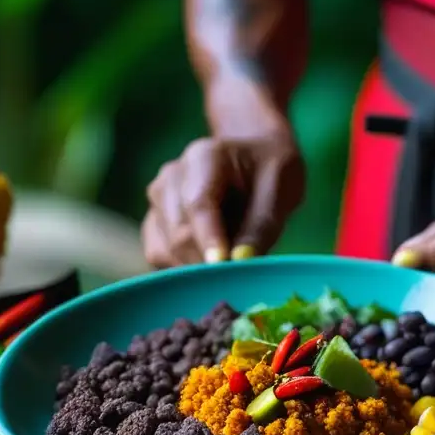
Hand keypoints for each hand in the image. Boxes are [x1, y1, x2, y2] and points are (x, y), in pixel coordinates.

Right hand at [142, 133, 304, 267]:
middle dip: (207, 261)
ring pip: (164, 249)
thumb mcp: (280, 191)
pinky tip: (210, 264)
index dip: (209, 238)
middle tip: (239, 277)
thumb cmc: (270, 174)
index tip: (222, 265)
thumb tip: (240, 260)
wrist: (254, 164)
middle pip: (178, 232)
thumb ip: (261, 226)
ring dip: (196, 267)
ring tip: (229, 263)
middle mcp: (171, 177)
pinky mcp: (154, 225)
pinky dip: (183, 269)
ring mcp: (158, 201)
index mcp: (204, 157)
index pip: (198, 203)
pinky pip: (159, 257)